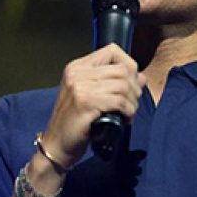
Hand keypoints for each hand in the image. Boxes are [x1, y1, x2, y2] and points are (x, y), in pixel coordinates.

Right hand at [40, 44, 145, 169]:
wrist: (56, 145)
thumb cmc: (74, 123)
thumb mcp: (92, 97)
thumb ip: (114, 83)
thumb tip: (141, 77)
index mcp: (77, 67)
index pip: (113, 51)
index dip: (129, 66)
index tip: (131, 84)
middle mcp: (77, 73)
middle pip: (122, 69)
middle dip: (134, 88)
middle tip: (132, 103)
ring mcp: (80, 87)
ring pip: (123, 85)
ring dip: (132, 102)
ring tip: (128, 113)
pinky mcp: (85, 102)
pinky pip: (119, 100)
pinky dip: (128, 111)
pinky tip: (125, 119)